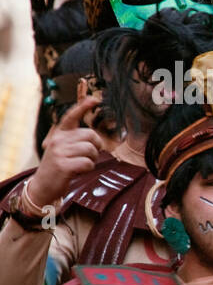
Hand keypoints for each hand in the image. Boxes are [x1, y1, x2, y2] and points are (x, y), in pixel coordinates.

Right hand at [28, 91, 105, 208]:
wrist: (43, 185)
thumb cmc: (60, 166)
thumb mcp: (64, 149)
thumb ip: (75, 141)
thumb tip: (96, 139)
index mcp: (59, 134)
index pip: (71, 117)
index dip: (83, 107)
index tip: (95, 99)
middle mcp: (58, 140)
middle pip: (91, 136)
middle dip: (96, 147)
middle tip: (89, 156)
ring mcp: (59, 152)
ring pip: (91, 150)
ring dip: (92, 160)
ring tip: (80, 164)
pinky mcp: (63, 165)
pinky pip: (88, 163)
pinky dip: (88, 169)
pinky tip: (77, 171)